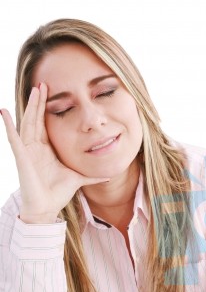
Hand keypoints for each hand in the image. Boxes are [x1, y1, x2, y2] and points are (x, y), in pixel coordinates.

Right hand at [1, 83, 109, 222]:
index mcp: (48, 149)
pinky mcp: (22, 157)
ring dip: (30, 107)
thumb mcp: (78, 178)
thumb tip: (108, 175)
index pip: (46, 124)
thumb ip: (92, 176)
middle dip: (39, 102)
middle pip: (36, 119)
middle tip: (42, 84)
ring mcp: (28, 151)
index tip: (52, 92)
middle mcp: (36, 147)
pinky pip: (14, 139)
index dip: (47, 108)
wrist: (47, 208)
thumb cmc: (58, 193)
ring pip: (27, 124)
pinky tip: (3, 112)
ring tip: (34, 90)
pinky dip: (8, 125)